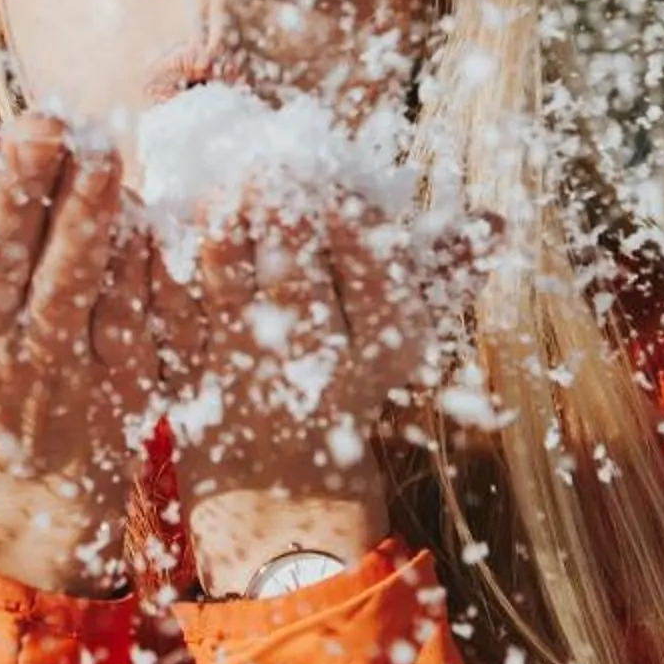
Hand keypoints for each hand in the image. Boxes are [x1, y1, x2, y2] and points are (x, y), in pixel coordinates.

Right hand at [0, 114, 162, 593]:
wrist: (12, 457)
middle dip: (18, 188)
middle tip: (43, 123)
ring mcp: (34, 363)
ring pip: (61, 285)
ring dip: (83, 218)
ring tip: (101, 154)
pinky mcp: (99, 380)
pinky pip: (117, 318)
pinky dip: (131, 268)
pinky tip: (144, 213)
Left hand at [149, 188, 482, 595]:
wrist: (284, 496)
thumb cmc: (346, 390)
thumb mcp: (397, 342)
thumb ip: (441, 275)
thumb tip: (498, 224)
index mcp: (383, 345)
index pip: (371, 254)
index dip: (346, 205)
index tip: (330, 181)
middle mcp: (320, 361)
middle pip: (295, 249)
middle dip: (278, 195)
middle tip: (267, 167)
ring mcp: (249, 372)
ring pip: (225, 264)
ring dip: (222, 213)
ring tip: (226, 190)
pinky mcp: (188, 380)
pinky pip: (169, 302)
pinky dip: (165, 255)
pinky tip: (167, 227)